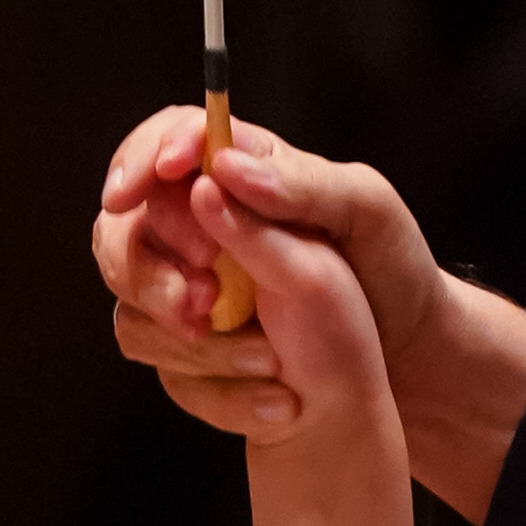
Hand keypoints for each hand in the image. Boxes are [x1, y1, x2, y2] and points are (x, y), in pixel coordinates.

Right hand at [93, 106, 427, 450]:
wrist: (402, 356)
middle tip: (202, 293)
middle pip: (123, 221)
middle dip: (148, 258)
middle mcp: (201, 221)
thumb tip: (220, 170)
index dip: (147, 158)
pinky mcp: (184, 334)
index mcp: (242, 171)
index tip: (154, 182)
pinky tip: (263, 384)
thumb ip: (298, 185)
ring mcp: (186, 278)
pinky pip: (149, 344)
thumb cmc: (391, 268)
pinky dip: (193, 365)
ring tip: (238, 338)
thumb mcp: (366, 211)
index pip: (166, 142)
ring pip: (127, 288)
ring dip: (164, 312)